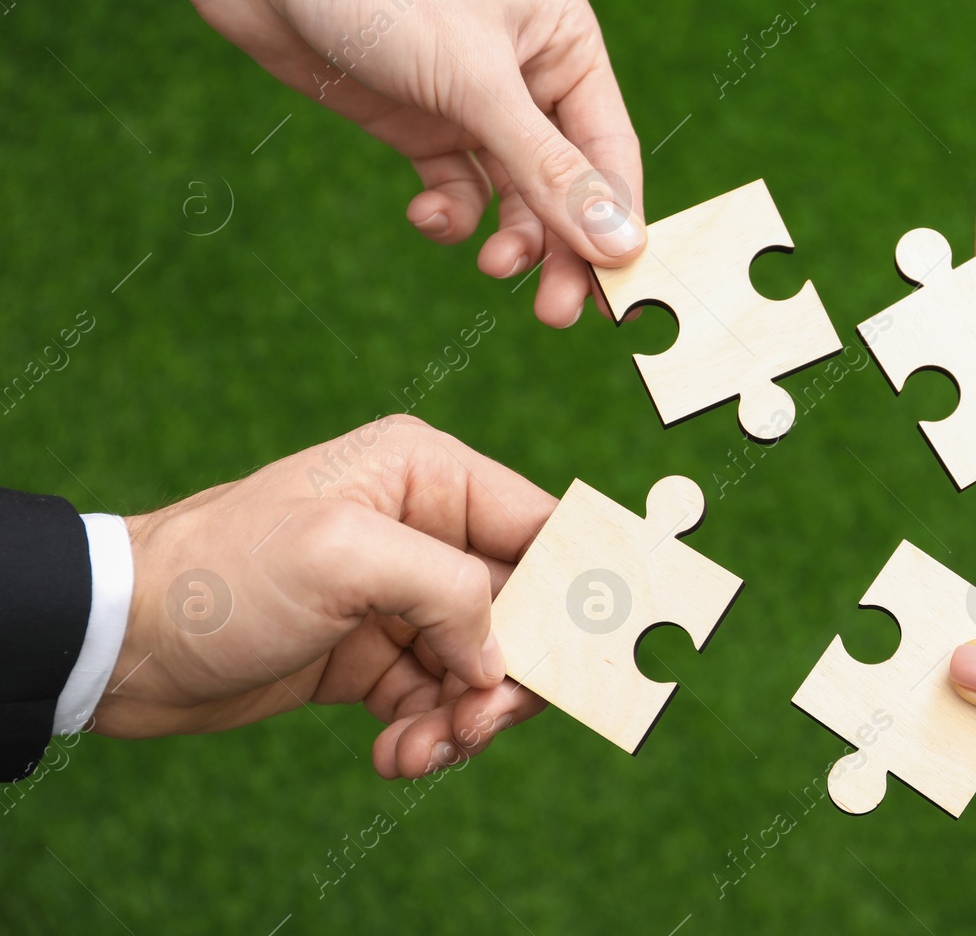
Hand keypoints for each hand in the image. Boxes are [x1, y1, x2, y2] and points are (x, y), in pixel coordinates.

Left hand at [93, 416, 553, 779]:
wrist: (124, 643)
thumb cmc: (223, 573)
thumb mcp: (342, 556)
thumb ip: (448, 587)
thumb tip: (501, 655)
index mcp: (428, 476)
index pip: (541, 526)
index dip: (577, 589)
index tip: (593, 656)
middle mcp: (426, 530)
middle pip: (523, 608)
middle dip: (511, 675)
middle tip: (479, 724)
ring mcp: (402, 597)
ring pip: (484, 665)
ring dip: (464, 718)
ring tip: (420, 752)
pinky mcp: (376, 656)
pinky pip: (437, 700)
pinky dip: (428, 736)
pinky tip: (394, 757)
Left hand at [137, 0, 644, 328]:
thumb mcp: (474, 83)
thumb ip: (547, 168)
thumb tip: (617, 239)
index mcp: (564, 42)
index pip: (609, 149)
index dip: (615, 219)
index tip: (616, 289)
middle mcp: (529, 75)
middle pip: (567, 183)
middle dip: (562, 247)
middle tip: (558, 313)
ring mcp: (474, 104)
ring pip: (515, 195)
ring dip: (510, 238)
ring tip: (493, 265)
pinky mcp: (422, 125)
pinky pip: (459, 190)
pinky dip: (450, 214)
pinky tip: (426, 213)